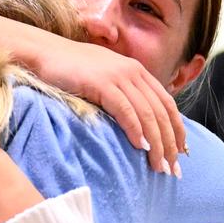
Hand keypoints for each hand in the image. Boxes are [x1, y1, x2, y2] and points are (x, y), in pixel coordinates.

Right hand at [35, 38, 185, 175]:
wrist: (43, 53)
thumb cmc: (69, 70)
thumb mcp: (103, 80)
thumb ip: (121, 95)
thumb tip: (133, 124)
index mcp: (137, 72)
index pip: (167, 104)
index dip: (177, 130)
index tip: (180, 154)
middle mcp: (133, 72)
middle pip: (161, 113)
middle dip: (170, 144)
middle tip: (172, 170)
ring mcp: (119, 77)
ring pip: (147, 114)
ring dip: (156, 143)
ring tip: (159, 166)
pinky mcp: (103, 83)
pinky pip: (126, 110)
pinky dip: (136, 130)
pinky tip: (141, 148)